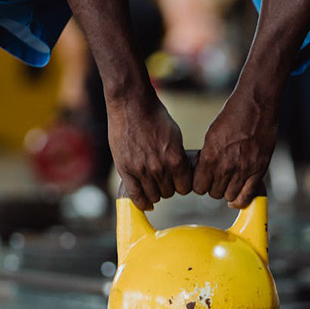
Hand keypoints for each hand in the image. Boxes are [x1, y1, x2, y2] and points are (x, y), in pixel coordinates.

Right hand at [108, 92, 191, 209]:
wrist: (131, 105)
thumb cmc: (154, 117)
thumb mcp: (175, 137)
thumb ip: (177, 157)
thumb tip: (180, 173)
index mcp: (176, 159)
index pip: (184, 187)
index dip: (182, 185)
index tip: (178, 182)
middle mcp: (160, 168)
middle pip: (169, 192)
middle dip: (168, 187)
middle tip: (163, 180)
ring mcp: (141, 171)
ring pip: (154, 196)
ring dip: (155, 193)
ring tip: (153, 185)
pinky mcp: (126, 170)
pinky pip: (135, 196)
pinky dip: (141, 202)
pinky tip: (145, 203)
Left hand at [194, 94, 277, 207]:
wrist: (257, 106)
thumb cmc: (234, 116)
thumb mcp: (212, 135)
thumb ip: (208, 156)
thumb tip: (203, 170)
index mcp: (211, 157)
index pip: (199, 187)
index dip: (200, 184)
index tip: (203, 180)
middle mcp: (226, 167)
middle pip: (214, 193)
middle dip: (214, 187)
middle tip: (217, 179)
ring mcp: (244, 170)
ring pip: (230, 196)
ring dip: (228, 191)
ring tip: (229, 183)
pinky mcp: (259, 170)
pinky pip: (248, 196)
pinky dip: (242, 200)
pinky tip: (237, 199)